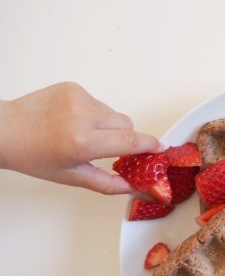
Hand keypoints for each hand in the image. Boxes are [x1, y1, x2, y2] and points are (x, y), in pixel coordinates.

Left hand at [0, 82, 160, 193]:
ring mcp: (78, 98)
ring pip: (112, 113)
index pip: (131, 141)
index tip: (158, 149)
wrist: (4, 130)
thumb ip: (108, 183)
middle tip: (105, 147)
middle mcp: (82, 117)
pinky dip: (92, 113)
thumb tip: (133, 187)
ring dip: (106, 124)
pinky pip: (98, 102)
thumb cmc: (33, 155)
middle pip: (126, 124)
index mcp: (83, 142)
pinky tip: (72, 120)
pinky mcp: (73, 87)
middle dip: (123, 136)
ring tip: (81, 133)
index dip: (149, 146)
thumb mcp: (71, 177)